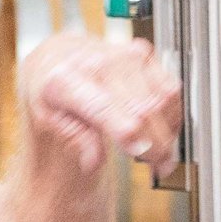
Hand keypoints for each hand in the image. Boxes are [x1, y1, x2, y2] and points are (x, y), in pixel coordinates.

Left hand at [20, 32, 182, 180]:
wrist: (58, 56)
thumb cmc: (52, 88)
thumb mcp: (47, 117)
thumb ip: (74, 138)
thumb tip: (93, 163)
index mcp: (66, 81)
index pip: (105, 108)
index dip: (129, 134)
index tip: (141, 155)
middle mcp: (99, 64)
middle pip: (142, 110)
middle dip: (156, 145)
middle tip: (158, 166)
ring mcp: (124, 57)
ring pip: (163, 101)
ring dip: (168, 131)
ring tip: (159, 151)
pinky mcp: (144, 55)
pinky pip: (171, 89)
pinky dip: (172, 113)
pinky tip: (161, 127)